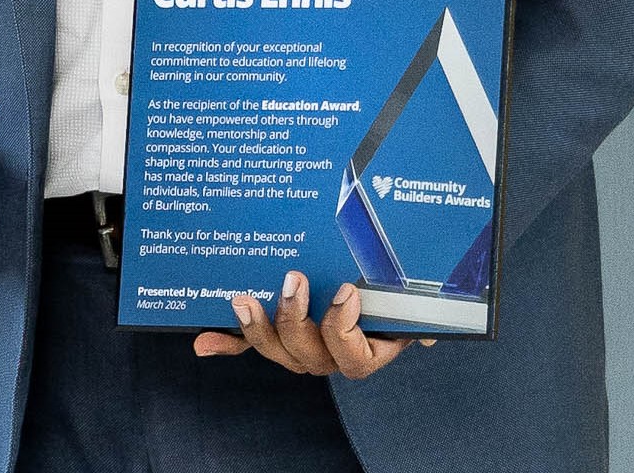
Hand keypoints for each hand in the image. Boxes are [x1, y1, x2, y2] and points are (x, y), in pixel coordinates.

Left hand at [191, 272, 430, 379]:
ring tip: (243, 298)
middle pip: (306, 355)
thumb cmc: (389, 287)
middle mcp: (328, 353)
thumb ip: (419, 312)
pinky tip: (203, 341)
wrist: (370, 274)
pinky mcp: (271, 330)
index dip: (344, 329)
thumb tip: (431, 336)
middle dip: (295, 319)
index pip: (353, 359)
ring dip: (256, 328)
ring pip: (275, 350)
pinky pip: (246, 342)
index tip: (346, 292)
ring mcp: (297, 344)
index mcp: (363, 350)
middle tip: (294, 278)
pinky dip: (225, 341)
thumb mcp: (405, 297)